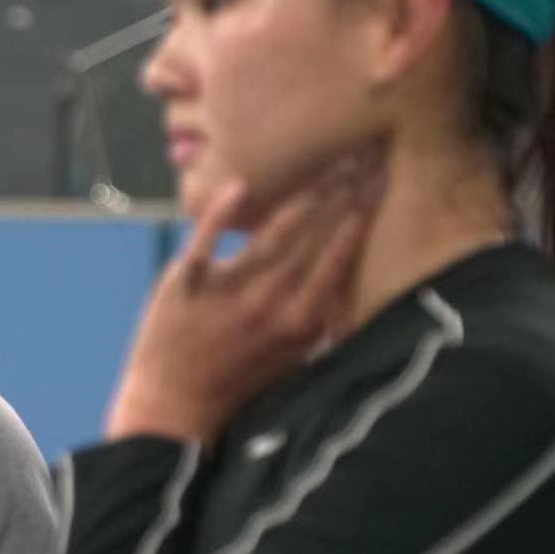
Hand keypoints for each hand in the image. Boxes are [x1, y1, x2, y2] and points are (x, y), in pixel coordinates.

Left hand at [105, 149, 383, 443]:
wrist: (173, 406)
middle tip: (365, 146)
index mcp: (301, 320)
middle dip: (343, 188)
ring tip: (327, 159)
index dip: (362, 211)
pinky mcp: (183, 284)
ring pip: (273, 233)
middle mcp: (270, 302)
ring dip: (302, 193)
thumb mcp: (293, 359)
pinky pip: (206, 241)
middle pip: (315, 234)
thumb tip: (347, 282)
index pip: (341, 255)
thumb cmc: (238, 384)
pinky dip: (221, 213)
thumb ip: (320, 320)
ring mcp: (227, 291)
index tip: (381, 175)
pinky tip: (241, 185)